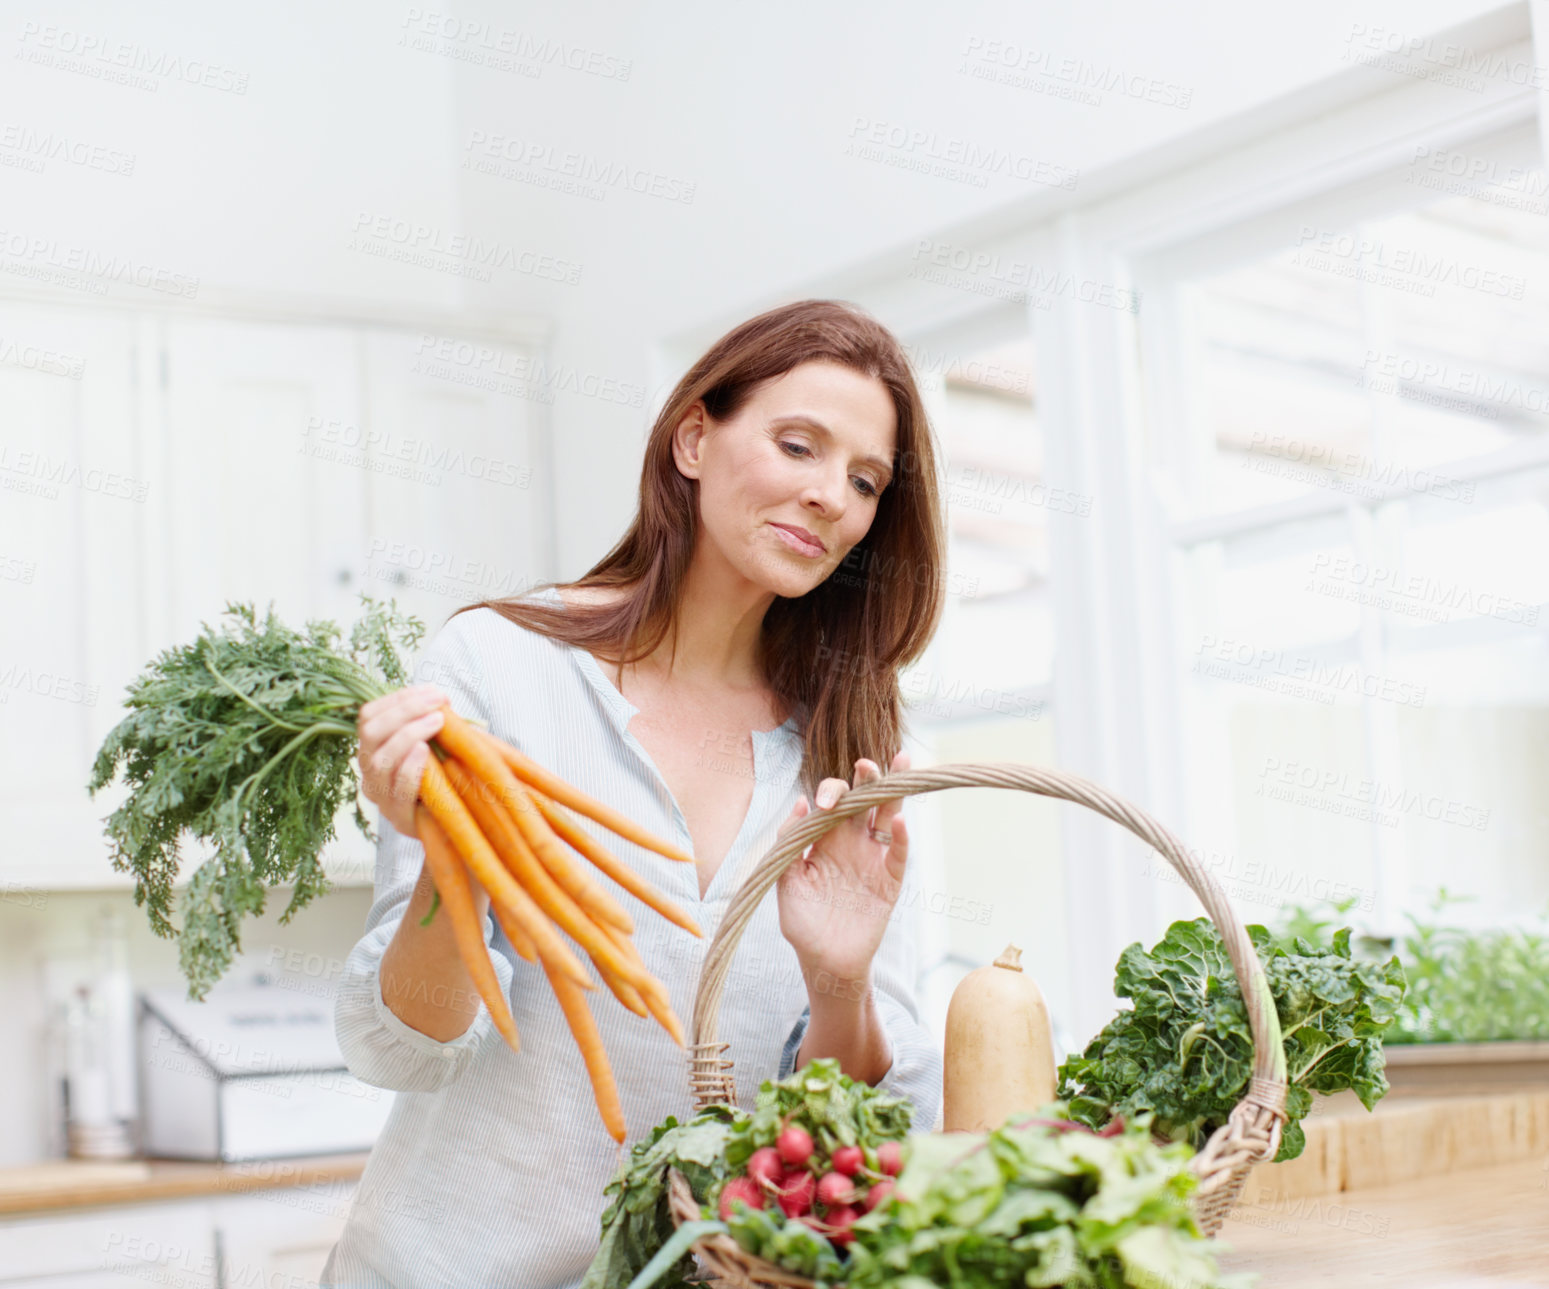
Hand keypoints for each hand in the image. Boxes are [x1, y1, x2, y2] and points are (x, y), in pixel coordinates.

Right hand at [357, 683, 449, 840]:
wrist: (452, 825)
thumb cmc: (444, 777)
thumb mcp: (435, 745)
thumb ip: (432, 723)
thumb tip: (440, 698)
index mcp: (373, 748)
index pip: (369, 716)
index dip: (397, 699)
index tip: (431, 691)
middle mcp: (369, 770)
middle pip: (371, 733)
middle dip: (404, 711)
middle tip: (437, 703)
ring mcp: (380, 795)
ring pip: (379, 760)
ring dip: (408, 734)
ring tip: (436, 721)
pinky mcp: (398, 817)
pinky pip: (397, 790)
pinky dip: (409, 768)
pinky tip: (424, 752)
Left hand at [776, 751, 909, 987]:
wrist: (824, 962)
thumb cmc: (802, 922)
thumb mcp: (786, 880)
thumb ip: (789, 843)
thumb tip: (800, 803)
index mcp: (823, 838)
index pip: (831, 802)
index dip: (830, 793)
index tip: (821, 803)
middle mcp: (850, 841)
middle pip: (863, 800)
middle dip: (865, 779)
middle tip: (865, 765)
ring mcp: (872, 858)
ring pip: (887, 815)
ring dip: (892, 792)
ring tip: (900, 763)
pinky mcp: (889, 879)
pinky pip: (898, 853)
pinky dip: (902, 837)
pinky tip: (901, 820)